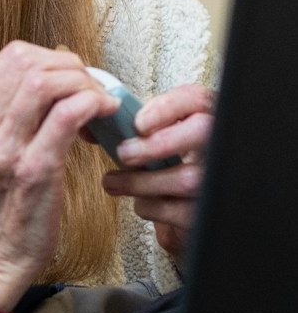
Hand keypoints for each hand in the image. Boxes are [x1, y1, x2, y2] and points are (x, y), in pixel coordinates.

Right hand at [0, 42, 120, 310]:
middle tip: (89, 90)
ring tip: (96, 104)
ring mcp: (2, 149)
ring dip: (82, 84)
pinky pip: (66, 115)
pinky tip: (102, 115)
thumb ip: (4, 113)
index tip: (70, 80)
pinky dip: (92, 104)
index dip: (51, 59)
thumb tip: (52, 79)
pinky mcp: (33, 170)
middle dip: (70, 68)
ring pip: (45, 82)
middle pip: (27, 62)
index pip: (11, 57)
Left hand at [102, 82, 214, 262]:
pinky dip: (150, 206)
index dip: (168, 106)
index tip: (139, 122)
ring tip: (113, 182)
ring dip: (140, 181)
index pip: (197, 99)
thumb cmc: (164, 172)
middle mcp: (220, 148)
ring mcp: (220, 181)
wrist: (183, 213)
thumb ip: (132, 131)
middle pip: (203, 131)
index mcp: (204, 121)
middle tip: (125, 153)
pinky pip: (179, 210)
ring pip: (187, 177)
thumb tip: (93, 127)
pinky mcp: (209, 214)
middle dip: (158, 143)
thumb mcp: (154, 144)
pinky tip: (142, 202)